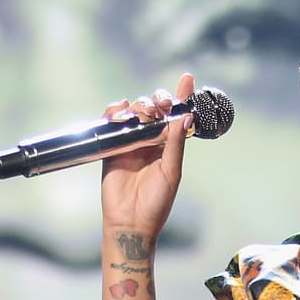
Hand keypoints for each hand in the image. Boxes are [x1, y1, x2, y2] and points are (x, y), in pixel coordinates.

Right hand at [99, 72, 195, 235]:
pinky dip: (115, 112)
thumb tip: (183, 117)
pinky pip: (111, 123)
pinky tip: (122, 111)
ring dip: (140, 105)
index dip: (182, 96)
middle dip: (158, 100)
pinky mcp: (111, 147)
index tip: (187, 78)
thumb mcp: (171, 171)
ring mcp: (130, 142)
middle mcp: (151, 141)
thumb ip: (174, 144)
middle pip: (155, 109)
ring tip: (143, 114)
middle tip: (161, 105)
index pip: (176, 116)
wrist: (130, 220)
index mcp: (169, 146)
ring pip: (134, 112)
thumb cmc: (157, 201)